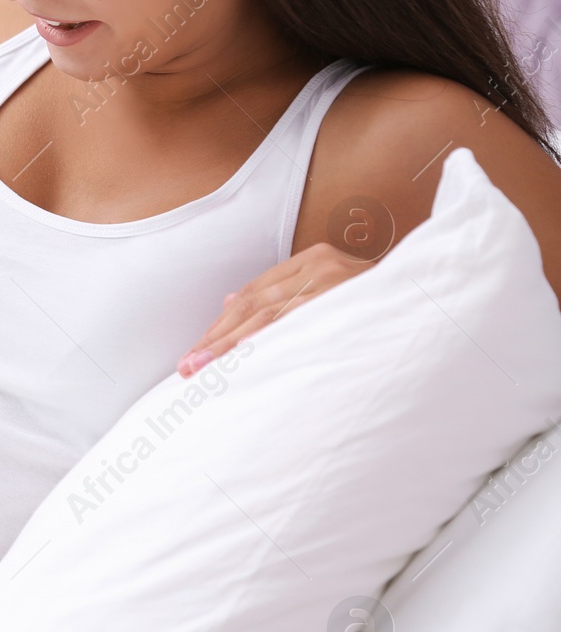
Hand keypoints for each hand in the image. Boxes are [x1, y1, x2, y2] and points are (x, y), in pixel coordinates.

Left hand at [178, 241, 378, 376]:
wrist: (444, 299)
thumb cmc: (383, 307)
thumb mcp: (330, 291)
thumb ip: (284, 296)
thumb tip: (229, 304)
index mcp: (315, 260)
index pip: (253, 294)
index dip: (221, 327)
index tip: (197, 354)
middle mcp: (322, 266)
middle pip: (253, 306)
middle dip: (217, 339)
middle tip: (188, 368)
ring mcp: (336, 283)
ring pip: (268, 318)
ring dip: (231, 347)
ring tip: (202, 370)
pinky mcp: (349, 302)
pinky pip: (297, 328)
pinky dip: (266, 347)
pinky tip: (242, 365)